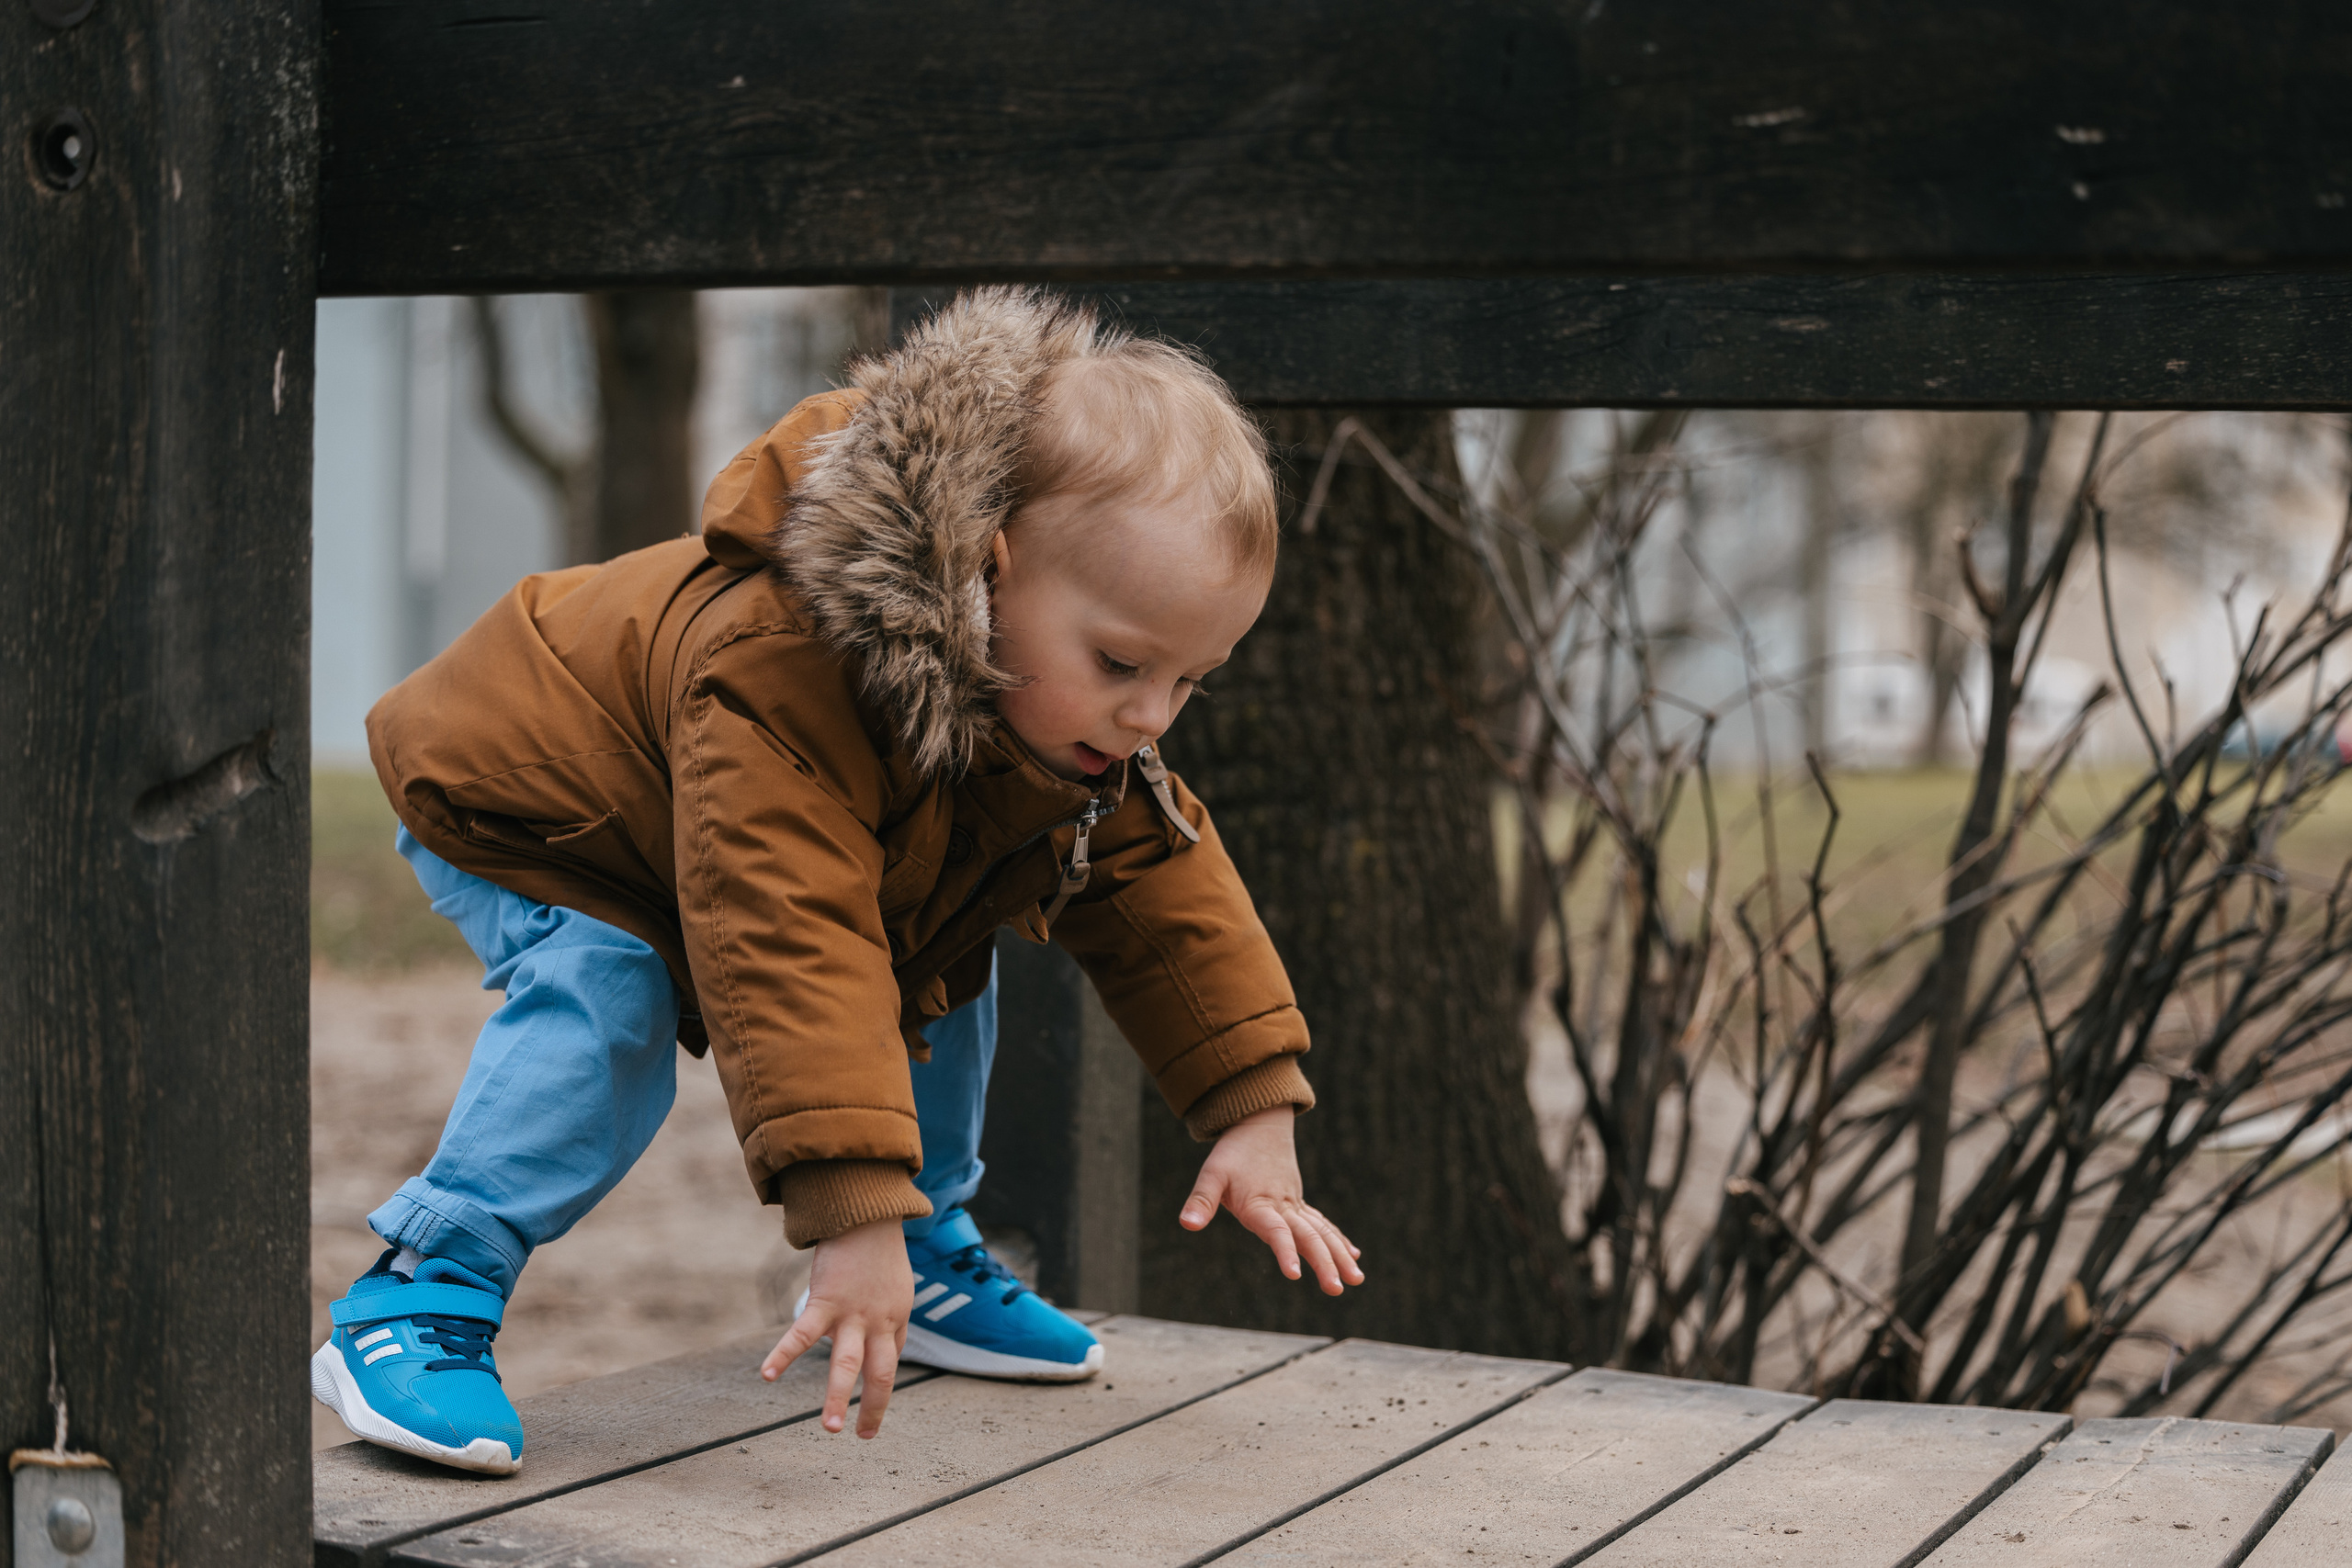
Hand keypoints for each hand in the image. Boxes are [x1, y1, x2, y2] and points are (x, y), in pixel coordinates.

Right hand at [759, 1217, 910, 1437]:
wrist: (867, 1215)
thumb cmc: (880, 1254)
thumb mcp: (897, 1289)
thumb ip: (889, 1320)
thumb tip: (882, 1349)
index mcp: (895, 1320)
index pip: (889, 1363)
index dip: (880, 1392)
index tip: (871, 1420)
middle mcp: (878, 1322)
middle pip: (879, 1373)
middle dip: (872, 1408)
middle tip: (862, 1437)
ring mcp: (852, 1314)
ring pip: (846, 1363)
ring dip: (838, 1397)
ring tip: (830, 1428)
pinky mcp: (825, 1301)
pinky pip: (802, 1334)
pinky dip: (783, 1355)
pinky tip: (766, 1376)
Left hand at [1179, 1106, 1363, 1294]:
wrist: (1259, 1123)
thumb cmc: (1233, 1152)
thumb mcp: (1212, 1173)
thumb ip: (1201, 1200)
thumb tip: (1187, 1224)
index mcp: (1260, 1203)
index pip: (1276, 1231)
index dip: (1285, 1252)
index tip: (1296, 1275)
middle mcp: (1283, 1206)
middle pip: (1308, 1237)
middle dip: (1324, 1263)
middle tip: (1336, 1289)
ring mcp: (1295, 1204)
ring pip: (1322, 1232)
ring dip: (1340, 1255)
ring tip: (1357, 1279)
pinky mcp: (1299, 1202)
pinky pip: (1322, 1223)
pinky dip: (1338, 1239)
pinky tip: (1354, 1256)